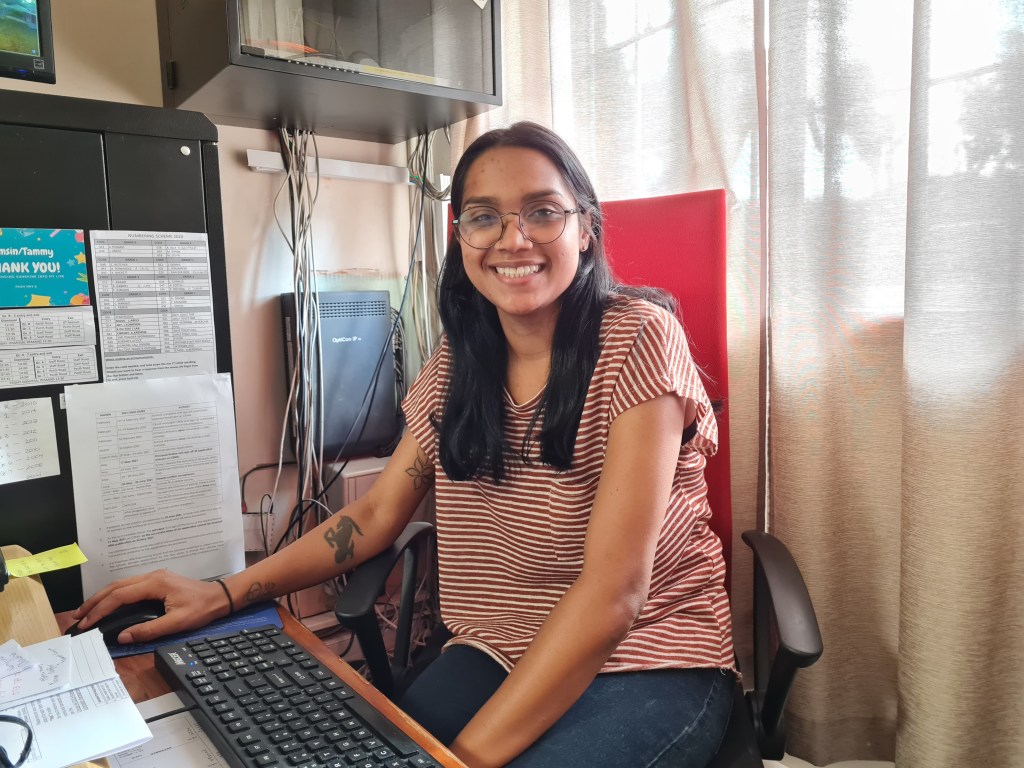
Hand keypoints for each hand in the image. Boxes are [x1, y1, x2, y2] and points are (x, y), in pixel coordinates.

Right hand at [71, 569, 229, 643]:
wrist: (219, 596)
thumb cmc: (201, 608)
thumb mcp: (177, 622)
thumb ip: (149, 630)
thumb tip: (123, 636)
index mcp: (155, 584)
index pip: (119, 596)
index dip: (101, 609)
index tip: (87, 622)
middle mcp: (151, 576)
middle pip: (115, 586)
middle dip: (95, 601)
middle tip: (77, 616)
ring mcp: (154, 577)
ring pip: (120, 584)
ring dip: (102, 597)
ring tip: (87, 611)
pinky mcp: (156, 581)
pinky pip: (129, 586)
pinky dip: (114, 595)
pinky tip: (108, 604)